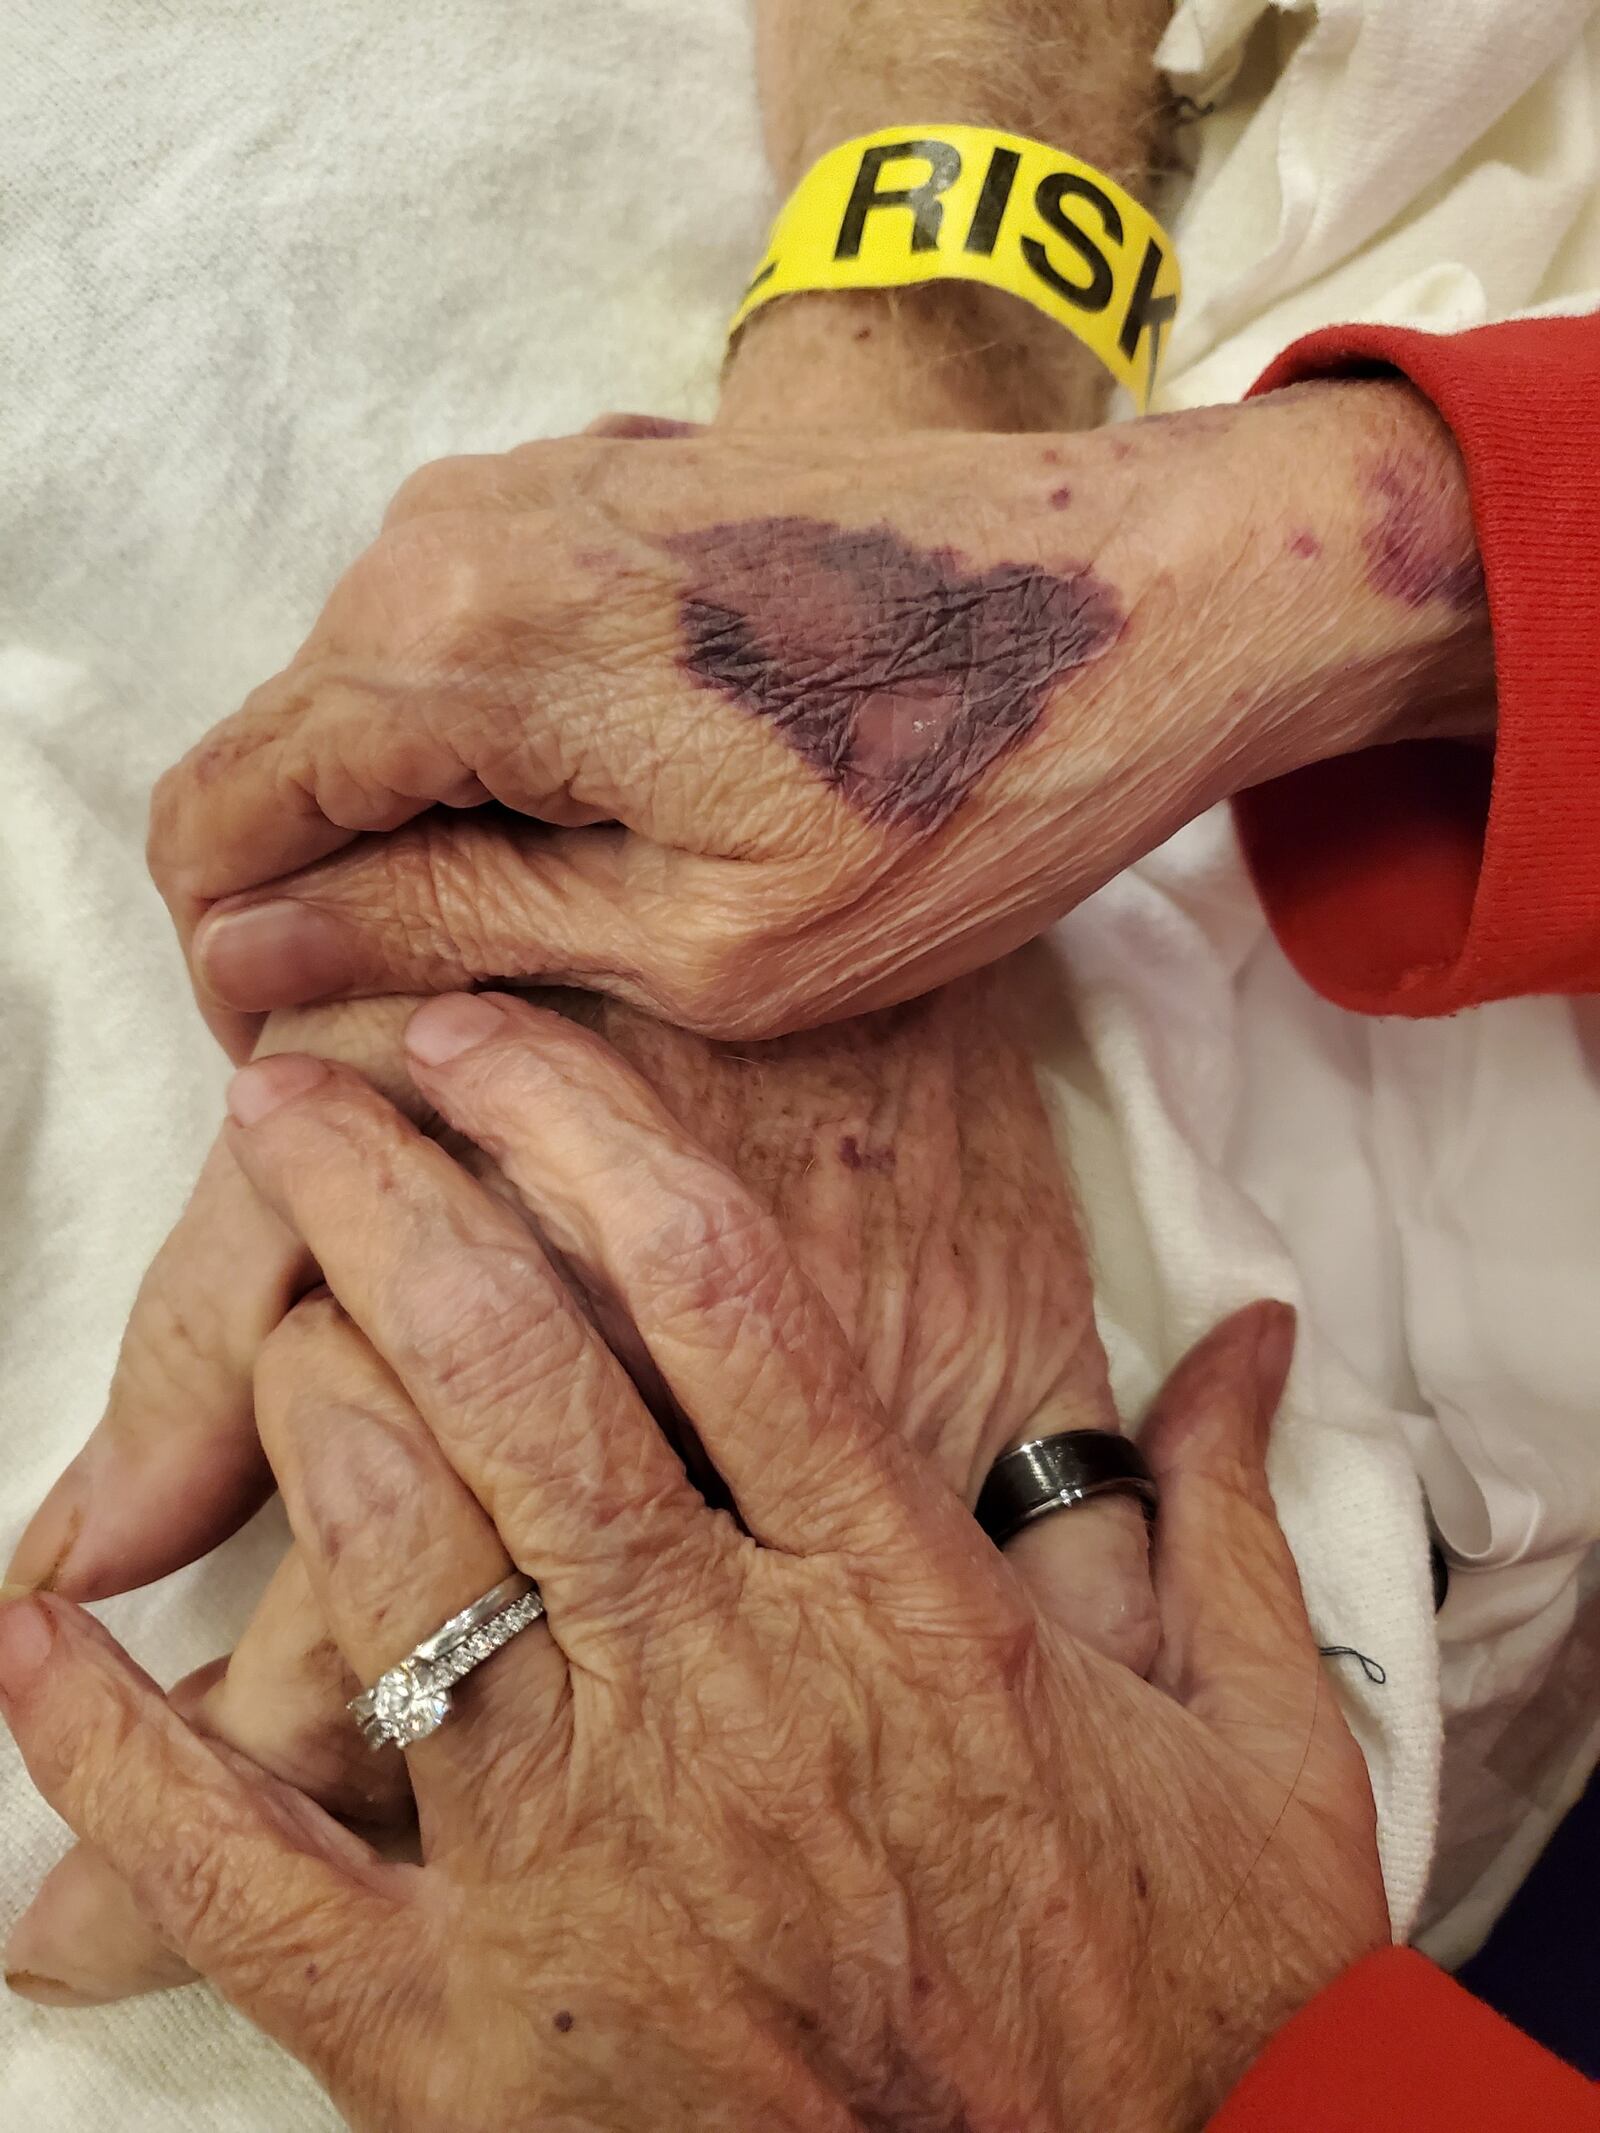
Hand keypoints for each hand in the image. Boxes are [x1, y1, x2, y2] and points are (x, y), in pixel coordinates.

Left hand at [0, 1001, 1385, 2128]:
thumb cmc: (1184, 2009)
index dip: (576, 1130)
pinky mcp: (470, 2036)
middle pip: (520, 1373)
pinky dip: (120, 1751)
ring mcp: (584, 1856)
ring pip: (393, 1559)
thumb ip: (1221, 1514)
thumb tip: (1259, 1338)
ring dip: (294, 1402)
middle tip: (294, 1100)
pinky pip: (258, 1870)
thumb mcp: (1261, 1747)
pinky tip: (38, 1632)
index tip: (476, 1042)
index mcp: (901, 1599)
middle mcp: (725, 1688)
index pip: (712, 1289)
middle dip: (385, 1207)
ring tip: (257, 1301)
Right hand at [153, 378, 1490, 1056]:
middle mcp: (454, 527)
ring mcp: (533, 481)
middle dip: (328, 891)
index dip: (239, 956)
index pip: (219, 815)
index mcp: (452, 643)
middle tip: (461, 1016)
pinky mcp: (611, 479)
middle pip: (286, 744)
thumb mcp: (700, 939)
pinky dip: (497, 737)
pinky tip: (618, 818)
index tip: (324, 1046)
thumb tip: (255, 947)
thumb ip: (450, 930)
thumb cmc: (963, 793)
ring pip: (378, 691)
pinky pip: (474, 627)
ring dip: (422, 816)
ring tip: (566, 927)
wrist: (1161, 594)